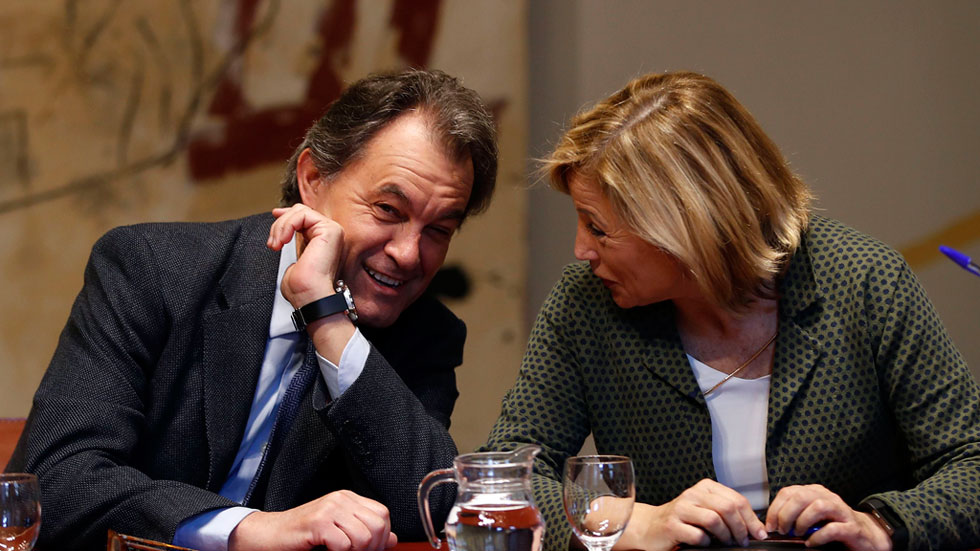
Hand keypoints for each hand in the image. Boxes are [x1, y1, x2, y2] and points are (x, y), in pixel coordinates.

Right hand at [229, 490, 397, 550]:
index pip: (383, 515)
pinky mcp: (317, 522)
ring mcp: (329, 508)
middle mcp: (341, 499)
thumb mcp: (338, 532)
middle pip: (377, 525)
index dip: (382, 538)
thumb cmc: (301, 536)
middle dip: (371, 549)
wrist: (267, 536)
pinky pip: (343, 544)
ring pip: (363, 537)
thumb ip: (364, 532)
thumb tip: (393, 539)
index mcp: (349, 498)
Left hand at [268, 204, 345, 308]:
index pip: (306, 217)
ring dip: (281, 226)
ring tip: (275, 244)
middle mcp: (330, 235)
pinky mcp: (330, 230)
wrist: (310, 297)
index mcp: (324, 241)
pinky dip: (287, 225)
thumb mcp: (293, 262)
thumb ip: (293, 247)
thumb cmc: (303, 289)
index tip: (275, 215)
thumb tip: (284, 237)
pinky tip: (283, 241)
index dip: (287, 215)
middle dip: (281, 223)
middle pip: (301, 212)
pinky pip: (303, 215)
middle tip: (273, 243)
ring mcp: (332, 231)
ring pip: (300, 211)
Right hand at [614, 479, 766, 550]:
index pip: (737, 499)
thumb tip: (756, 528)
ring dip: (726, 536)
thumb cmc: (682, 520)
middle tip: (743, 541)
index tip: (759, 533)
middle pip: (728, 508)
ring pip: (715, 520)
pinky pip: (698, 536)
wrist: (651, 527)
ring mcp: (681, 508)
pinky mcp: (672, 525)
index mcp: (705, 487)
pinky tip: (705, 544)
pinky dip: (707, 543)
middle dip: (741, 529)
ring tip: (726, 543)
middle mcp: (693, 494)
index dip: (752, 519)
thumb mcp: (705, 510)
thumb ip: (727, 513)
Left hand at [765, 484, 891, 550]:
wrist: (866, 535)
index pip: (788, 492)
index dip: (775, 508)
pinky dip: (818, 536)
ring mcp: (841, 511)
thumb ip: (795, 514)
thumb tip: (772, 523)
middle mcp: (827, 498)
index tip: (770, 524)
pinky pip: (833, 529)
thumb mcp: (812, 516)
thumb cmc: (835, 525)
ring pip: (818, 507)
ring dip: (802, 521)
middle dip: (786, 514)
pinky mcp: (852, 528)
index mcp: (814, 493)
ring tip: (797, 534)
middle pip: (801, 496)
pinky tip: (811, 542)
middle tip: (782, 530)